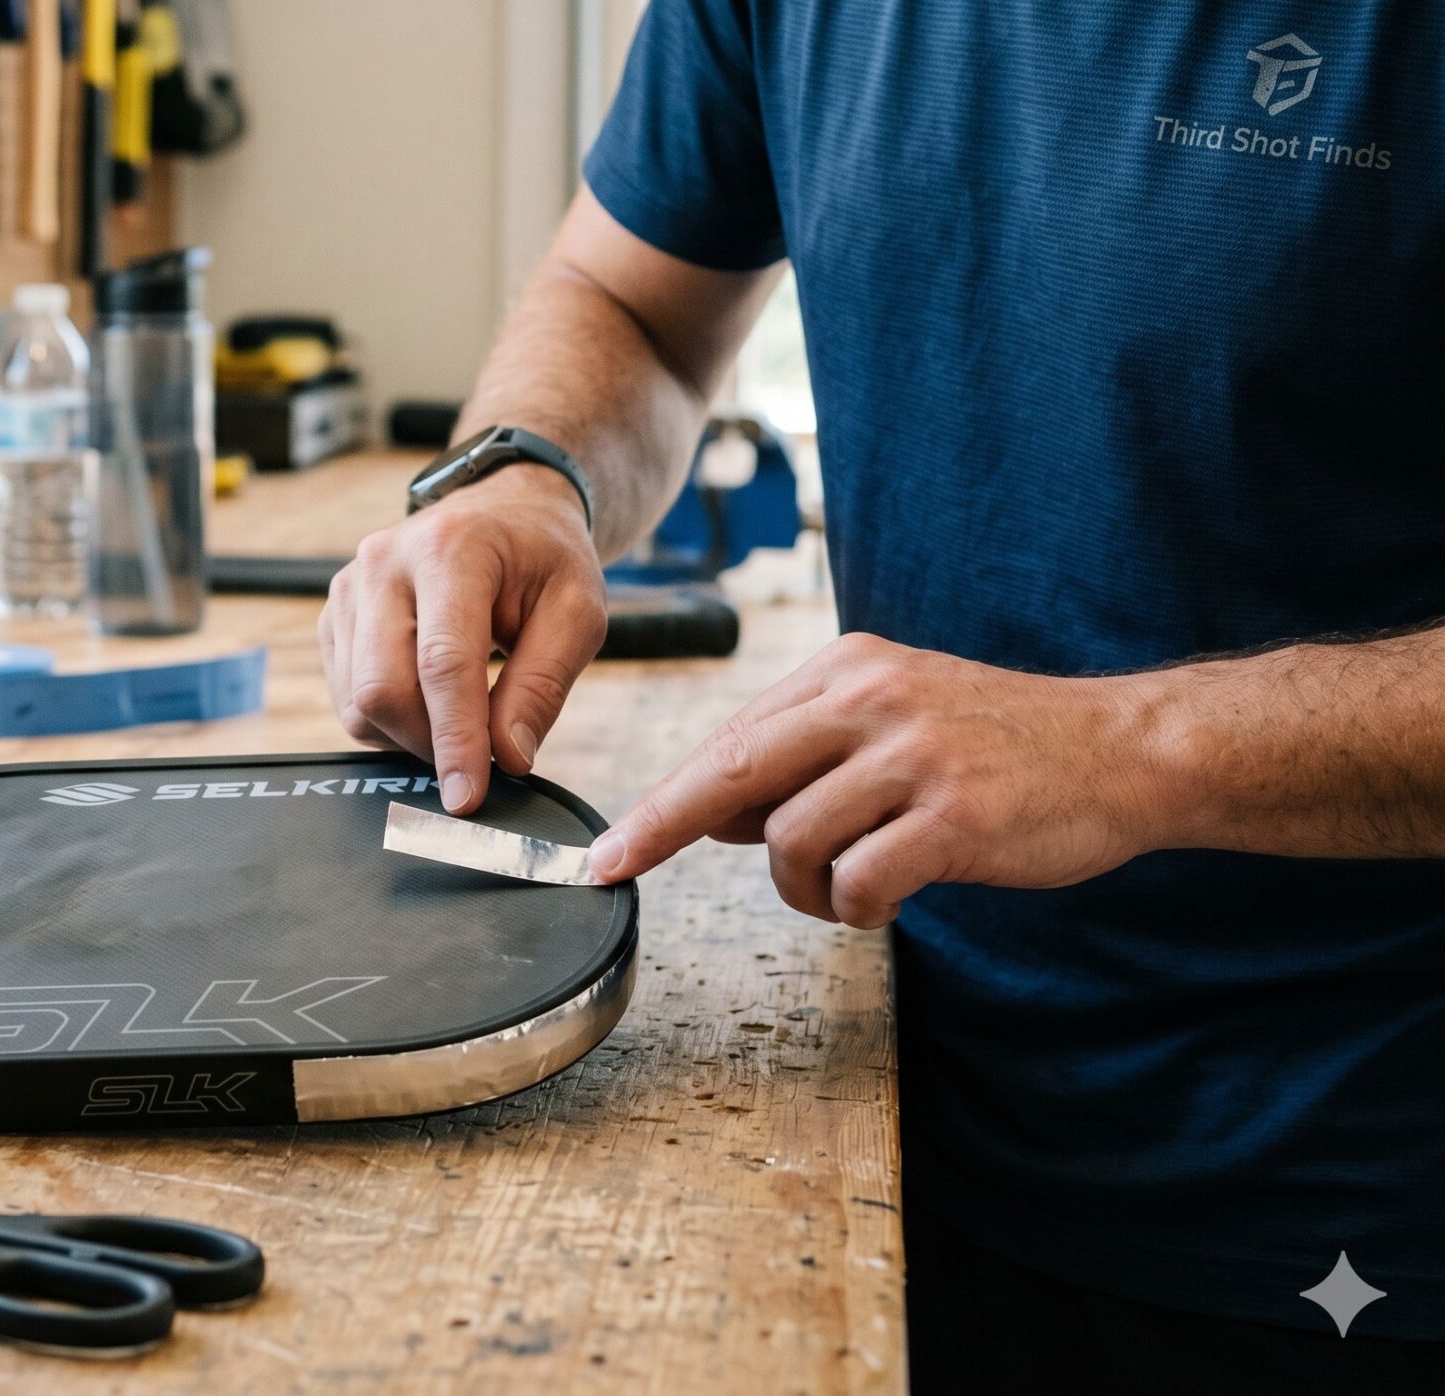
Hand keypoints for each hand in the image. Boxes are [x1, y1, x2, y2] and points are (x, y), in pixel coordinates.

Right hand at [320, 464, 605, 813]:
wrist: (504, 512)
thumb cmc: (544, 559)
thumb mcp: (577, 612)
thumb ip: (543, 685)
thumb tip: (508, 757)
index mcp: (450, 550)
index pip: (441, 663)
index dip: (454, 739)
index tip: (468, 796)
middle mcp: (384, 562)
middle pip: (381, 688)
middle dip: (429, 743)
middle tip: (480, 756)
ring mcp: (349, 586)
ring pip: (357, 702)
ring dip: (410, 734)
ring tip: (461, 715)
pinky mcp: (334, 614)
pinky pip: (346, 696)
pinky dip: (389, 719)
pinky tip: (429, 698)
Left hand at [587, 634, 1166, 925]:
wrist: (1127, 749)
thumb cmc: (1002, 743)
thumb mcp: (896, 715)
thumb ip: (809, 753)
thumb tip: (718, 813)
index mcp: (848, 669)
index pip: (730, 738)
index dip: (663, 800)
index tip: (612, 846)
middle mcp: (873, 700)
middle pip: (732, 773)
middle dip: (663, 828)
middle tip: (616, 868)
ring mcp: (914, 756)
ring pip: (792, 840)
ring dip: (804, 888)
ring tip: (846, 890)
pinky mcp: (954, 816)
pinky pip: (858, 880)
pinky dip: (857, 906)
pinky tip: (886, 900)